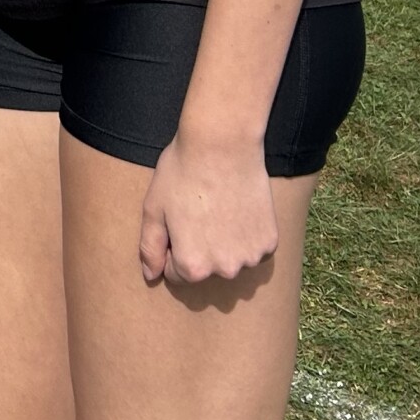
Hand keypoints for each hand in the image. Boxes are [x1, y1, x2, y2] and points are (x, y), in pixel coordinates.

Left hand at [139, 128, 278, 286]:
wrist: (222, 144)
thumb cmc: (182, 172)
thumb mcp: (153, 208)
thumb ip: (150, 248)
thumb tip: (152, 276)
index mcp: (192, 266)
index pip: (176, 272)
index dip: (172, 245)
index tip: (177, 219)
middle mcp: (224, 271)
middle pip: (205, 268)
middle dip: (198, 247)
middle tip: (198, 211)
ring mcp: (250, 258)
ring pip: (230, 259)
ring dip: (224, 244)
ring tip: (218, 208)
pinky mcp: (270, 243)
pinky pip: (252, 249)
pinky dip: (245, 236)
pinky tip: (238, 209)